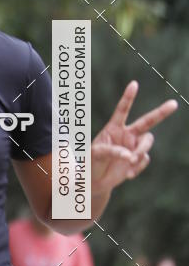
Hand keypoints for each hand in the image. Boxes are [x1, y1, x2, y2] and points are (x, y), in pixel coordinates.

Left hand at [91, 81, 176, 196]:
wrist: (96, 181)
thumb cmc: (92, 163)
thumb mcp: (96, 155)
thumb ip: (112, 152)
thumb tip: (130, 156)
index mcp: (114, 128)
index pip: (122, 110)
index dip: (128, 97)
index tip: (134, 84)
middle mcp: (127, 134)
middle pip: (147, 121)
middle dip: (161, 112)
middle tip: (174, 104)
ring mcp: (134, 146)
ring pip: (147, 142)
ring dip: (141, 151)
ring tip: (130, 162)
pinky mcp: (138, 160)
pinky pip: (144, 160)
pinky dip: (137, 167)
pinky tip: (127, 174)